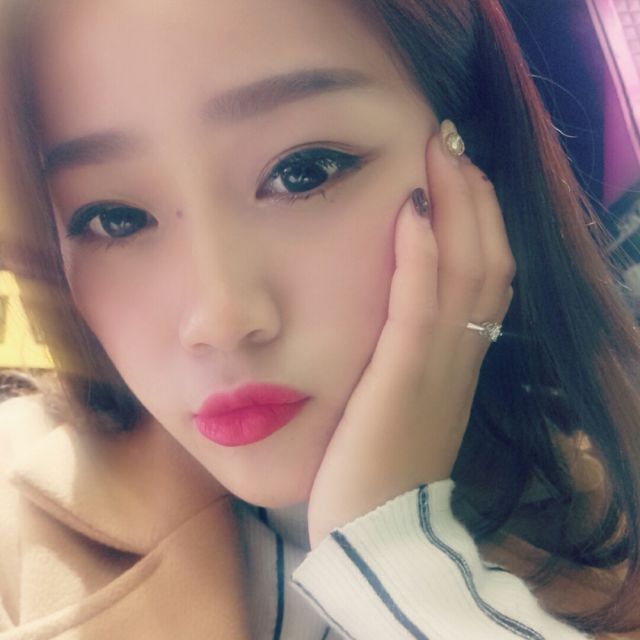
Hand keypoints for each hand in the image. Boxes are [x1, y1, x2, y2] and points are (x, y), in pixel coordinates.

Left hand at [306, 123, 515, 548]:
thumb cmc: (379, 471)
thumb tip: (400, 318)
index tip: (459, 175)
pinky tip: (413, 211)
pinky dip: (420, 256)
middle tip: (450, 144)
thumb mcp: (404, 407)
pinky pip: (419, 308)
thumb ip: (408, 363)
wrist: (376, 535)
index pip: (485, 276)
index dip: (479, 221)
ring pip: (463, 272)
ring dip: (455, 207)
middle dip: (472, 197)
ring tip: (439, 155)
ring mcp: (435, 368)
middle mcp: (458, 357)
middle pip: (484, 260)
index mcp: (457, 362)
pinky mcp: (401, 381)